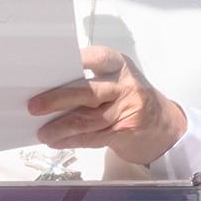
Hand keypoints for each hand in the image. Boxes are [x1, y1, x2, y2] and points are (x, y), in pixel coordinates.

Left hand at [28, 45, 186, 165]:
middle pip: (87, 91)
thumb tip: (50, 88)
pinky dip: (71, 141)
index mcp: (119, 65)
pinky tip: (57, 142)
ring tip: (42, 132)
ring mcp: (126, 110)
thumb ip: (92, 79)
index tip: (50, 67)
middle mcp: (124, 86)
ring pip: (87, 119)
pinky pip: (92, 138)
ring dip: (60, 127)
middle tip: (34, 106)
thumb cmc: (131, 98)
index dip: (74, 61)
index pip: (96, 58)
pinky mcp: (124, 133)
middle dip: (57, 99)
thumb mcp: (118, 80)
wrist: (165, 127)